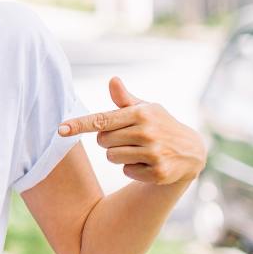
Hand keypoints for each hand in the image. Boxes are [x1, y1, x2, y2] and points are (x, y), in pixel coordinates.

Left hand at [57, 76, 207, 184]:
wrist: (191, 151)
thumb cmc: (159, 125)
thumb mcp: (145, 109)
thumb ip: (124, 99)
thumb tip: (112, 80)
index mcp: (141, 114)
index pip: (102, 120)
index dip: (79, 125)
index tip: (60, 129)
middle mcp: (147, 132)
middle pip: (102, 141)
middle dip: (109, 140)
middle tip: (128, 138)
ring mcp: (154, 153)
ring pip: (111, 157)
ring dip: (119, 155)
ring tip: (138, 150)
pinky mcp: (158, 173)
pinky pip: (126, 171)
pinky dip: (132, 169)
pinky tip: (147, 162)